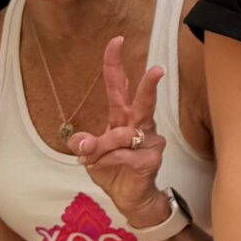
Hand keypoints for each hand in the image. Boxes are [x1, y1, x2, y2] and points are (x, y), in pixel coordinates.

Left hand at [70, 38, 168, 220]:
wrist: (131, 199)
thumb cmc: (113, 171)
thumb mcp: (89, 156)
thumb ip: (84, 144)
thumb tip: (83, 142)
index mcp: (123, 117)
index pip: (119, 86)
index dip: (115, 64)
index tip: (117, 41)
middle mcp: (139, 125)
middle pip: (143, 101)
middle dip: (149, 85)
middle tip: (157, 69)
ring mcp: (149, 142)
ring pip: (122, 135)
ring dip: (101, 147)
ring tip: (92, 159)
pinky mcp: (151, 159)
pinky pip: (122, 156)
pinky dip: (107, 163)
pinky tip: (106, 169)